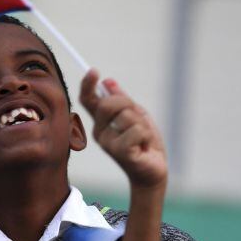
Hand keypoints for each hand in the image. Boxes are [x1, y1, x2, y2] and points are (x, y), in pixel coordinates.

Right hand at [79, 69, 166, 189]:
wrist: (153, 170)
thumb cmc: (144, 143)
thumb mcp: (136, 116)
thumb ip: (123, 100)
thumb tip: (108, 81)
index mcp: (101, 122)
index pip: (88, 101)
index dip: (87, 85)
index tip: (93, 71)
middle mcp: (99, 132)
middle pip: (108, 103)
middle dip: (128, 105)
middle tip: (138, 119)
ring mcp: (107, 143)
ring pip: (127, 117)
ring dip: (142, 125)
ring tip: (143, 138)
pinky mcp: (120, 152)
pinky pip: (137, 131)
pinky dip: (146, 136)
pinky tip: (144, 147)